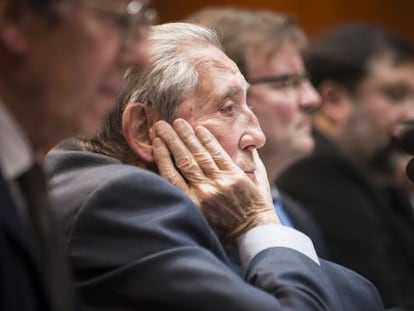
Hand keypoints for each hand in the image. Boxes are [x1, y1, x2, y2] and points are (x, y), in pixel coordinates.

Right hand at [151, 118, 278, 244]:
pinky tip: (199, 129)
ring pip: (199, 154)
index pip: (171, 174)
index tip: (156, 142)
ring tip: (177, 122)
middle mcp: (203, 191)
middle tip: (160, 125)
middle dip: (171, 140)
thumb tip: (172, 177)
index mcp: (192, 203)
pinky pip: (218, 154)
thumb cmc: (224, 230)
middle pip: (183, 160)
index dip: (162, 156)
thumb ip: (187, 199)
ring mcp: (220, 181)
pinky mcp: (234, 176)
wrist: (253, 232)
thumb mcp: (199, 220)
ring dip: (187, 136)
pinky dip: (208, 141)